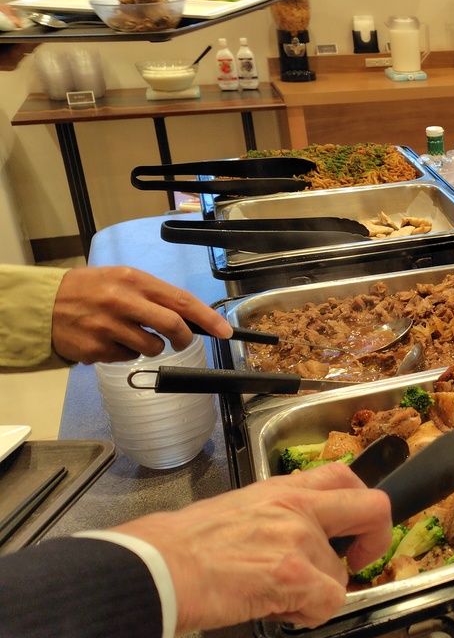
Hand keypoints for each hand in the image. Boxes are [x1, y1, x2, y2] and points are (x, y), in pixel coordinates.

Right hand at [50, 265, 231, 362]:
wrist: (42, 305)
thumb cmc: (89, 290)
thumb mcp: (121, 279)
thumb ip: (153, 295)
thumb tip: (190, 316)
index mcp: (133, 280)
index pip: (181, 300)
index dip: (207, 318)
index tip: (225, 331)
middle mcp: (123, 302)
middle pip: (172, 325)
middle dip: (183, 337)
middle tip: (181, 340)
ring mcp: (109, 327)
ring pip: (152, 347)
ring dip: (149, 346)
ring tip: (128, 334)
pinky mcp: (97, 349)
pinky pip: (127, 357)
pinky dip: (125, 353)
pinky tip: (108, 341)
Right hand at [112, 463, 392, 632]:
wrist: (156, 568)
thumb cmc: (181, 546)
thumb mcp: (237, 510)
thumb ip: (275, 516)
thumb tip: (292, 538)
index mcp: (282, 489)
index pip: (343, 476)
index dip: (360, 503)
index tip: (353, 528)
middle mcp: (298, 507)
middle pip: (372, 509)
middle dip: (375, 539)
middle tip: (357, 561)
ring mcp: (299, 540)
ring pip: (339, 574)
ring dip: (316, 593)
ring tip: (276, 597)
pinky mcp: (294, 575)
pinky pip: (330, 602)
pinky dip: (310, 616)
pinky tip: (280, 612)